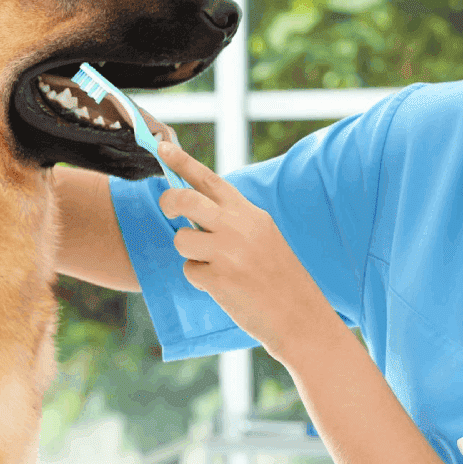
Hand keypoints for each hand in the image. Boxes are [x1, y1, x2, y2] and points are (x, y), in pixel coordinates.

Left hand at [156, 140, 326, 363]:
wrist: (301, 317)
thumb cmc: (278, 277)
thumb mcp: (263, 236)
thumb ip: (232, 219)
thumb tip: (192, 207)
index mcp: (250, 213)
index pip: (210, 180)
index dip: (183, 162)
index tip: (161, 146)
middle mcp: (239, 227)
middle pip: (186, 200)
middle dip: (168, 202)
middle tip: (167, 209)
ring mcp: (229, 252)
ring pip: (182, 239)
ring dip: (189, 253)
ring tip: (214, 265)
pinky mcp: (219, 279)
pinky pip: (190, 270)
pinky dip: (200, 279)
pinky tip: (224, 287)